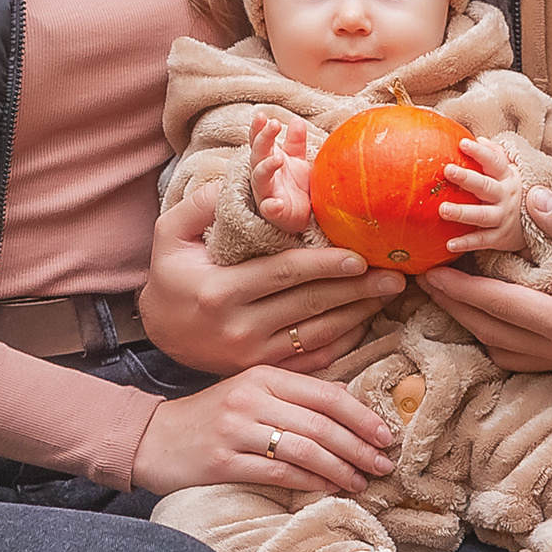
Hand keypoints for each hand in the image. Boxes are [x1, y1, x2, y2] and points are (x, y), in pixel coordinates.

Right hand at [130, 364, 395, 495]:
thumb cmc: (210, 416)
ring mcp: (235, 430)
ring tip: (363, 481)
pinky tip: (329, 489)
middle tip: (385, 463)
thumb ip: (293, 394)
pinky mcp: (223, 461)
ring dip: (340, 468)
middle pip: (320, 423)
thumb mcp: (250, 391)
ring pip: (304, 449)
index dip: (361, 415)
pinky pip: (278, 472)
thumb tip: (349, 401)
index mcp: (262, 376)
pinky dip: (310, 482)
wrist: (153, 438)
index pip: (325, 393)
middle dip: (359, 446)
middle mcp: (250, 398)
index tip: (386, 434)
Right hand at [141, 179, 405, 375]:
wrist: (158, 334)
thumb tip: (243, 180)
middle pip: (309, 306)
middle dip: (356, 290)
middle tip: (394, 275)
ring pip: (317, 335)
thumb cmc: (170, 275)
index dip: (324, 265)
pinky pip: (313, 359)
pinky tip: (366, 321)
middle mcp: (238, 328)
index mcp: (219, 291)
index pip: (282, 274)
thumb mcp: (170, 234)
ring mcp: (252, 356)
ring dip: (358, 315)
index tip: (360, 256)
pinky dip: (343, 341)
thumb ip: (202, 204)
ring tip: (389, 294)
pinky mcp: (263, 371)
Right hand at [249, 111, 313, 231]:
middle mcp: (262, 175)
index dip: (258, 128)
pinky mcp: (274, 213)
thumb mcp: (298, 160)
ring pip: (260, 179)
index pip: (259, 141)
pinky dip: (272, 206)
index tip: (262, 115)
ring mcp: (266, 194)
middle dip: (263, 139)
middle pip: (257, 155)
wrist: (302, 215)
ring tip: (277, 160)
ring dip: (265, 167)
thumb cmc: (295, 185)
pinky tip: (277, 204)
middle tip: (273, 126)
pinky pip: (270, 209)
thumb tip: (296, 121)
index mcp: (267, 160)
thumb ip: (296, 143)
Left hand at [419, 186, 551, 370]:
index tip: (429, 273)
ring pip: (502, 349)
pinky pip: (520, 355)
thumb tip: (533, 198)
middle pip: (491, 333)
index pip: (501, 306)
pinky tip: (487, 315)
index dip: (461, 289)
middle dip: (455, 307)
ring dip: (472, 324)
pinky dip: (495, 336)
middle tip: (422, 282)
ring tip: (448, 296)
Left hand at [439, 136, 525, 253]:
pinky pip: (481, 240)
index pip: (494, 162)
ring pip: (482, 215)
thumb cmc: (513, 192)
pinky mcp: (500, 237)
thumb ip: (496, 155)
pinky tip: (448, 244)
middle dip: (467, 178)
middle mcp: (506, 196)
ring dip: (462, 212)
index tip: (462, 143)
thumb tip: (479, 139)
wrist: (539, 224)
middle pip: (486, 187)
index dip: (479, 152)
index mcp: (507, 177)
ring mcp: (503, 217)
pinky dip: (466, 242)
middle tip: (448, 170)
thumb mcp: (511, 172)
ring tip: (442, 209)